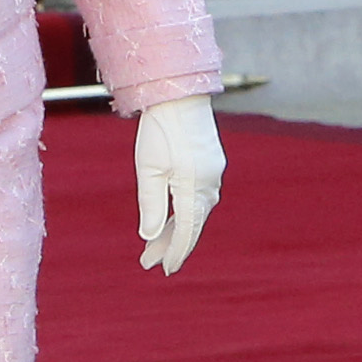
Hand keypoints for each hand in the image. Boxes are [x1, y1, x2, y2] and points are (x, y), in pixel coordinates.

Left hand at [131, 98, 223, 275]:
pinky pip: (200, 197)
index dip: (175, 251)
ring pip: (197, 211)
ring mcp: (213, 173)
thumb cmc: (159, 129)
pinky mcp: (211, 164)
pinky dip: (186, 211)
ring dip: (178, 229)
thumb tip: (150, 236)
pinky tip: (174, 218)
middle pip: (192, 223)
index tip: (162, 268)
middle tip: (149, 262)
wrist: (180, 93)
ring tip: (156, 244)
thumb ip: (151, 204)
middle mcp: (209, 183)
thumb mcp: (148, 168)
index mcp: (193, 186)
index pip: (187, 229)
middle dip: (171, 244)